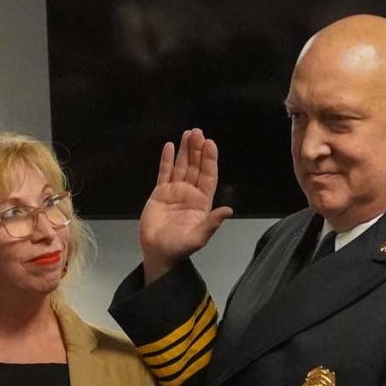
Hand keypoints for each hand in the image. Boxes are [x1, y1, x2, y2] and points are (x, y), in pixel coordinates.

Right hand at [139, 128, 233, 282]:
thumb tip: (228, 211)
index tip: (210, 144)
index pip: (208, 176)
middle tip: (197, 132)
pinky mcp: (160, 193)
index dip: (209, 160)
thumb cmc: (179, 248)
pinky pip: (164, 173)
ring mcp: (175, 191)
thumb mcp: (198, 238)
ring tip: (187, 133)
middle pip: (196, 167)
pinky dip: (166, 160)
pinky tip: (169, 146)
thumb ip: (212, 223)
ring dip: (185, 150)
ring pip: (181, 166)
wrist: (157, 252)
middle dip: (197, 150)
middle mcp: (190, 193)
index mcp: (202, 202)